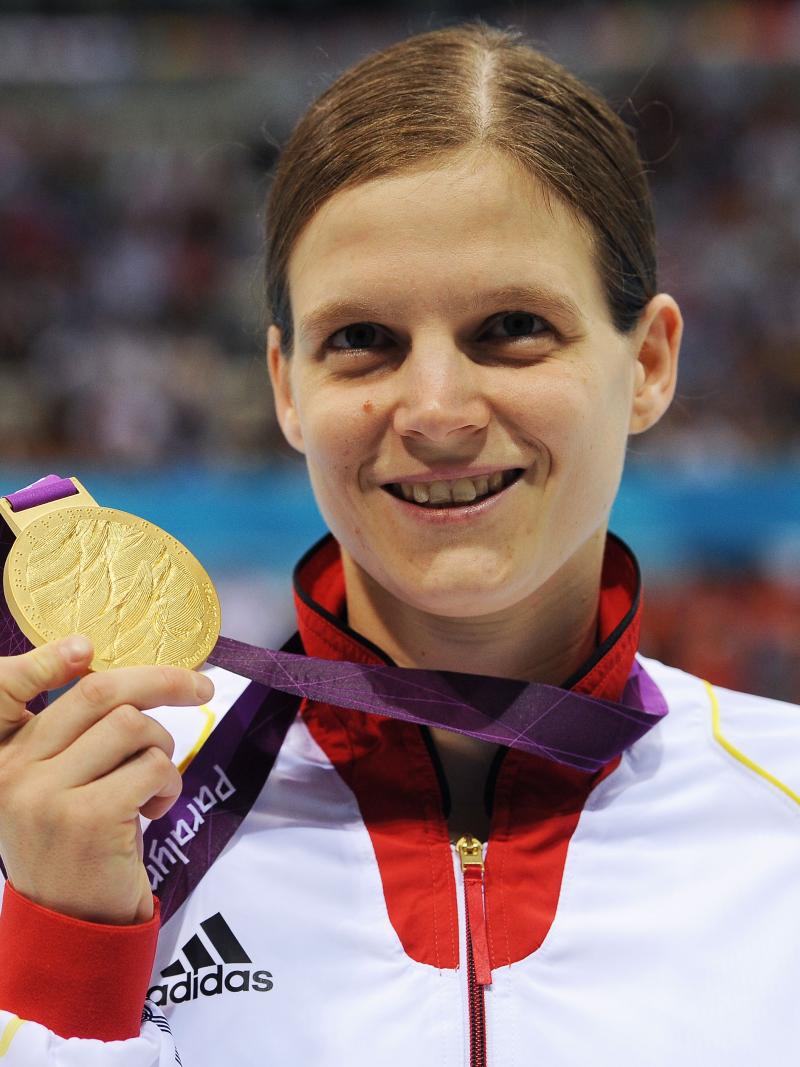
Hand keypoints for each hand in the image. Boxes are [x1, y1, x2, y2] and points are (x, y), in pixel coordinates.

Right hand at [0, 635, 213, 924]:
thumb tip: (133, 679)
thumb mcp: (55, 788)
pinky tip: (155, 811)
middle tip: (201, 687)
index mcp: (4, 757)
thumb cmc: (75, 847)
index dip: (47, 658)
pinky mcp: (87, 818)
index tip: (86, 647)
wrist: (73, 929)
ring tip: (156, 784)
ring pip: (132, 726)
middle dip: (161, 680)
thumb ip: (73, 739)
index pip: (8, 688)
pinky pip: (151, 767)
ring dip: (162, 748)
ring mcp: (46, 795)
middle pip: (97, 692)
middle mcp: (14, 771)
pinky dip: (168, 784)